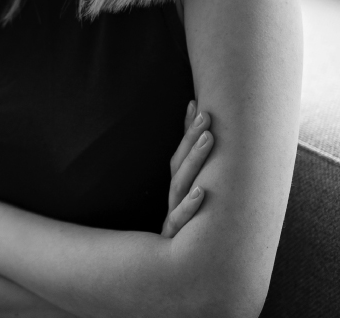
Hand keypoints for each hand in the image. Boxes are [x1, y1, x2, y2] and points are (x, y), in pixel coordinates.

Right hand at [161, 100, 213, 237]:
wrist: (170, 277)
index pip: (180, 154)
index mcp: (176, 190)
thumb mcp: (185, 203)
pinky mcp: (176, 239)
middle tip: (206, 114)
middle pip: (181, 165)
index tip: (195, 104)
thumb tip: (202, 137)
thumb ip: (190, 174)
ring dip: (196, 159)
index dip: (186, 130)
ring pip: (182, 184)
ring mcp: (174, 218)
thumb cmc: (183, 237)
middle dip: (193, 138)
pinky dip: (192, 205)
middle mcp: (173, 200)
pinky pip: (183, 219)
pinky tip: (204, 192)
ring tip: (209, 136)